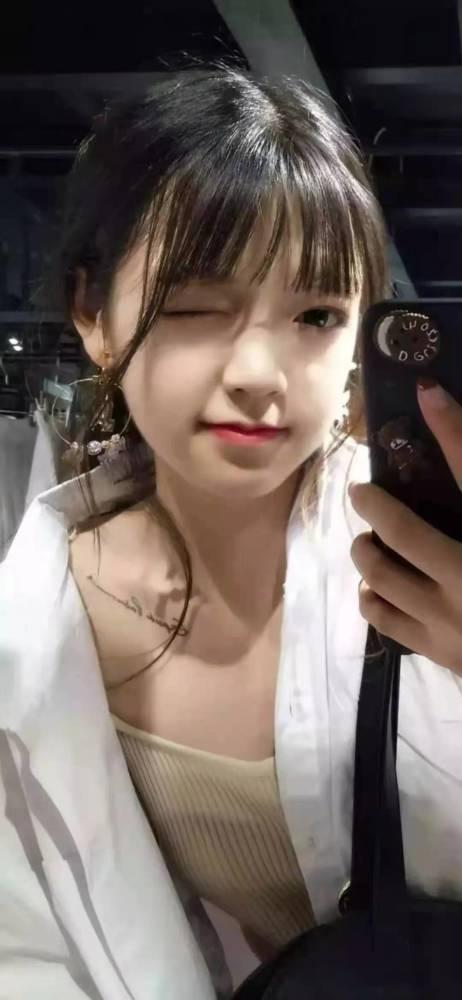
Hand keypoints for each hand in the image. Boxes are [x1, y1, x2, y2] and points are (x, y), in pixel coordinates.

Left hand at [349, 380, 461, 673]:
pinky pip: (385, 622)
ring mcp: (451, 626)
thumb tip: (452, 419)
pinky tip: (380, 588)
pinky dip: (374, 598)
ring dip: (367, 554)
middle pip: (400, 535)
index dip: (451, 428)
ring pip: (380, 581)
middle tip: (365, 494)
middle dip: (374, 507)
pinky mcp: (442, 654)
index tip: (427, 391)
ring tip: (370, 542)